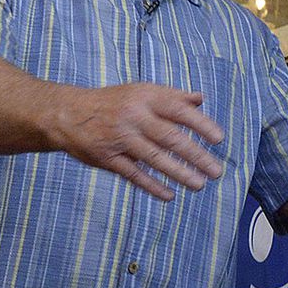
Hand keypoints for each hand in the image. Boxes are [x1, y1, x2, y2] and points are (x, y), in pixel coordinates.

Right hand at [50, 82, 223, 200]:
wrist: (67, 114)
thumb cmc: (114, 103)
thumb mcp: (141, 92)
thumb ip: (172, 96)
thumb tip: (201, 98)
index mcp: (145, 97)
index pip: (179, 110)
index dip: (201, 124)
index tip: (219, 139)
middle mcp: (133, 116)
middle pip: (169, 137)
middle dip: (195, 156)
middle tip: (216, 171)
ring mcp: (119, 138)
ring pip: (153, 158)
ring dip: (178, 173)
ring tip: (199, 185)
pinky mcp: (106, 158)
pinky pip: (133, 174)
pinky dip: (151, 186)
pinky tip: (169, 195)